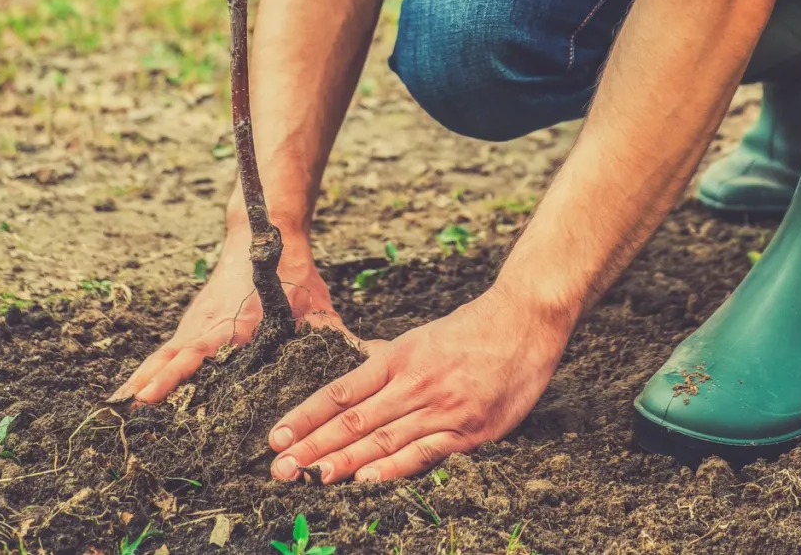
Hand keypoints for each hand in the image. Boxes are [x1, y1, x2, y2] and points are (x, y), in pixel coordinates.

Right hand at [110, 226, 353, 404]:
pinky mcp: (196, 318)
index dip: (178, 376)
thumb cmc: (293, 270)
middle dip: (154, 379)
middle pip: (176, 354)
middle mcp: (212, 320)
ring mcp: (199, 317)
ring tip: (121, 402)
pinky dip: (153, 365)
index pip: (203, 354)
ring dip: (146, 374)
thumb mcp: (317, 305)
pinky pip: (170, 346)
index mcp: (239, 321)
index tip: (152, 394)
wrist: (263, 228)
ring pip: (168, 350)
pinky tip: (136, 386)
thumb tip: (370, 360)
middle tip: (130, 406)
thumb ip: (337, 338)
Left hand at [266, 282, 570, 483]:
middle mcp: (413, 382)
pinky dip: (394, 467)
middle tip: (278, 468)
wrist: (524, 320)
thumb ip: (387, 357)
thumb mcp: (421, 336)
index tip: (276, 436)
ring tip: (311, 477)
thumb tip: (355, 358)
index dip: (306, 416)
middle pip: (354, 419)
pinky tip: (367, 480)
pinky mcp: (469, 430)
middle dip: (313, 446)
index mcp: (397, 357)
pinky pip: (424, 452)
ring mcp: (440, 408)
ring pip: (383, 438)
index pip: (340, 391)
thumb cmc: (471, 329)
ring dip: (345, 461)